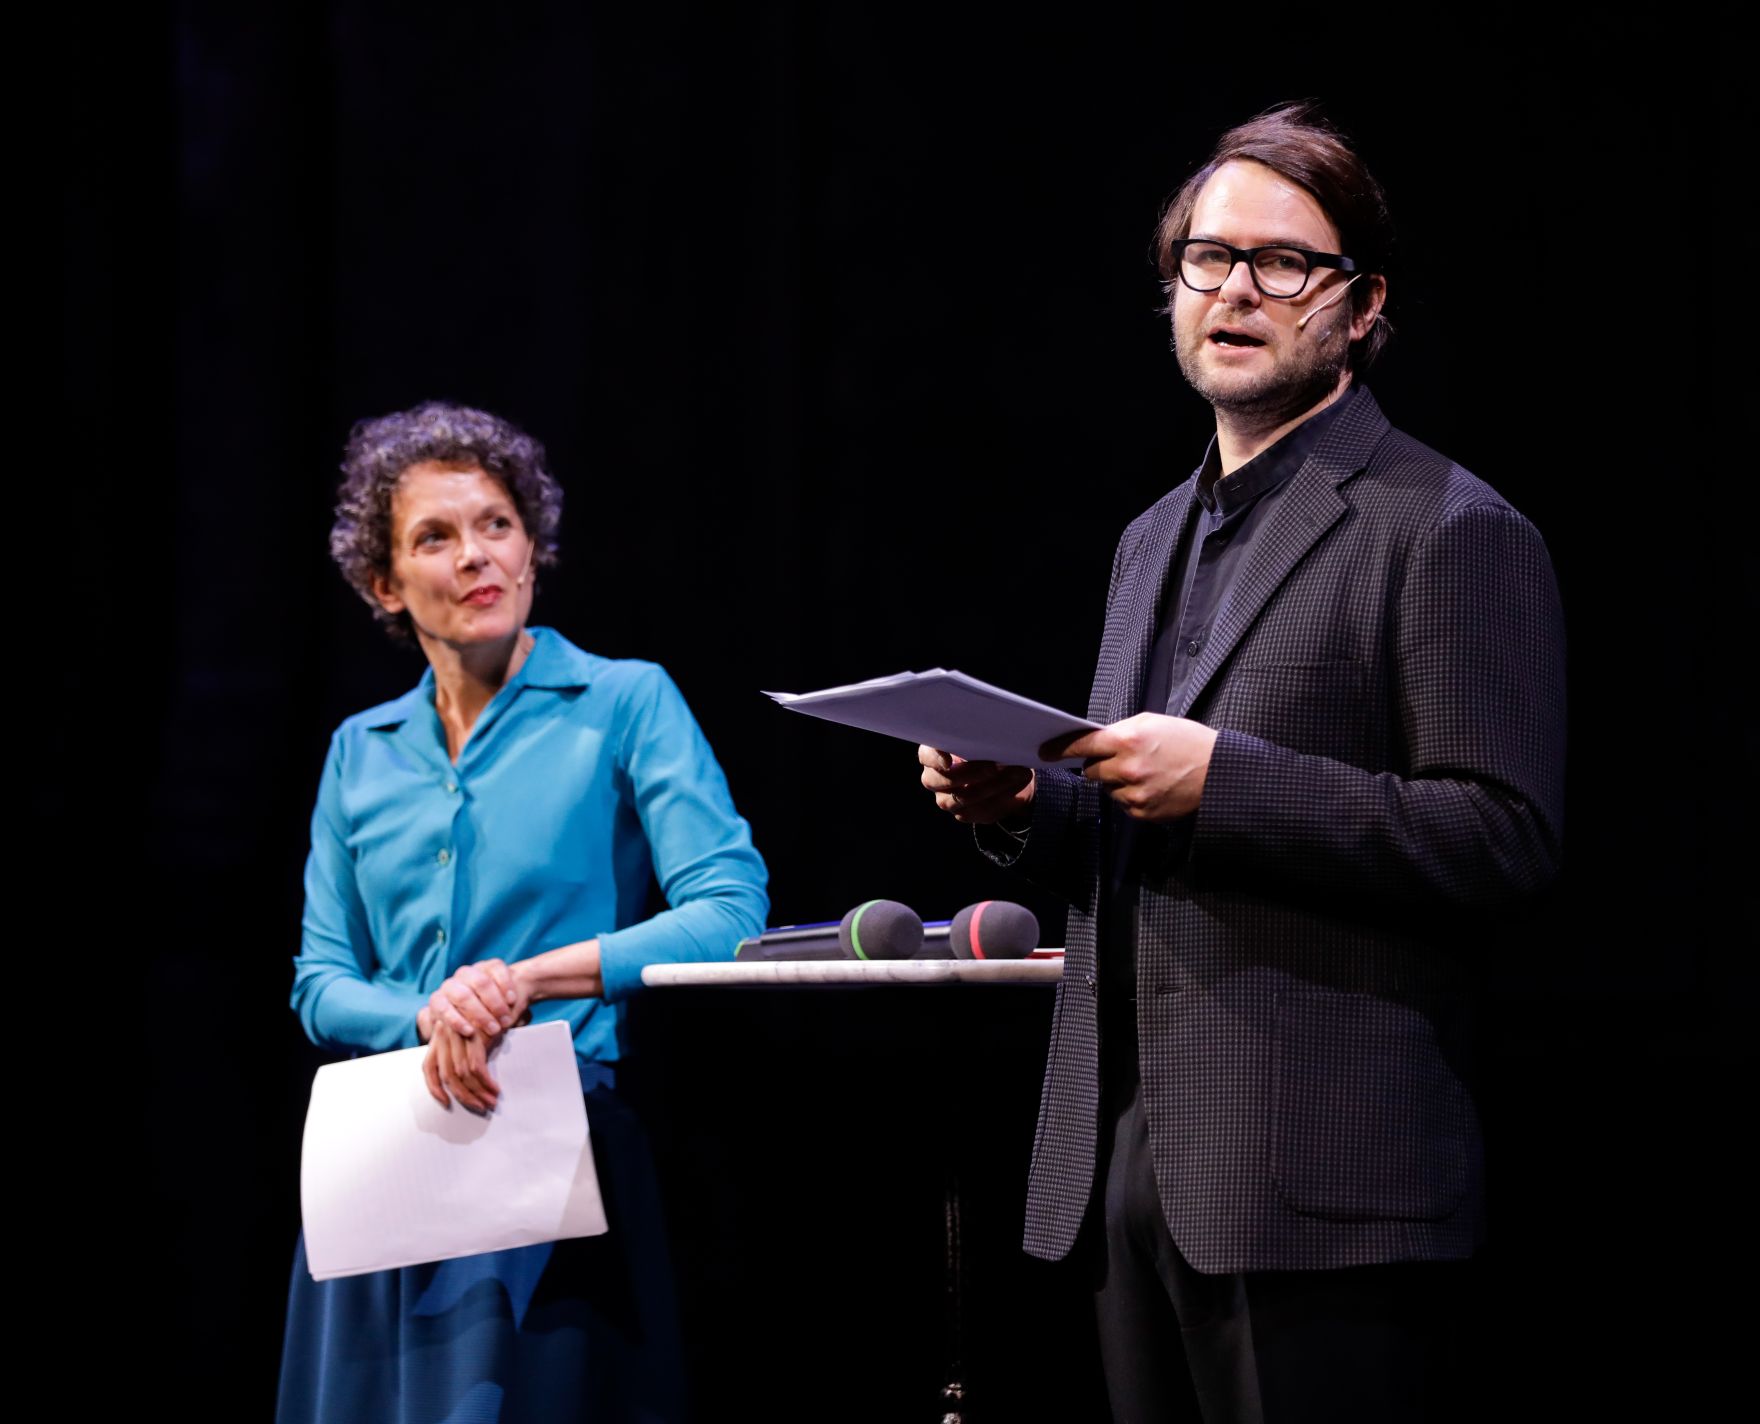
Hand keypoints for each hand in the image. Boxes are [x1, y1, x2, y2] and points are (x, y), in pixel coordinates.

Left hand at [422, 1018, 501, 1111]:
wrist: (513, 987)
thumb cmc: (496, 1010)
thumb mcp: (477, 1030)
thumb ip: (467, 1048)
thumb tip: (469, 1078)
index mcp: (441, 1034)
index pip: (429, 1066)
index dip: (434, 1088)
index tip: (446, 1103)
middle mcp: (445, 1033)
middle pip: (447, 1075)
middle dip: (464, 1096)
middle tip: (480, 1107)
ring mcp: (459, 1033)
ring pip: (461, 1073)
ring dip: (477, 1092)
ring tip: (491, 1100)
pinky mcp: (475, 1034)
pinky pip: (476, 1066)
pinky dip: (485, 1082)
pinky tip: (495, 1089)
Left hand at [423, 958, 529, 1040]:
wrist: (505, 998)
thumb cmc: (480, 1024)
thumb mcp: (463, 1037)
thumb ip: (455, 1047)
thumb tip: (453, 1070)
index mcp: (440, 1001)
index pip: (440, 1007)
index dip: (454, 1019)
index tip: (470, 1032)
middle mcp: (453, 984)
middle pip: (462, 995)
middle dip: (480, 1015)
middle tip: (496, 1030)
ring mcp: (472, 971)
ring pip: (480, 982)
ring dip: (495, 1003)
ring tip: (506, 1018)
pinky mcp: (491, 964)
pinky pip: (497, 971)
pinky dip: (505, 986)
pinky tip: (511, 999)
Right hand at [919, 746, 1034, 824]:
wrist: (1002, 771)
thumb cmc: (985, 745)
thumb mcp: (980, 735)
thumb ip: (978, 735)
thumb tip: (992, 733)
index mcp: (932, 754)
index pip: (926, 756)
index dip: (935, 758)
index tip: (949, 760)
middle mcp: (934, 778)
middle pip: (944, 780)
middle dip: (971, 773)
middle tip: (994, 765)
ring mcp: (947, 799)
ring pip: (965, 797)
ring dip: (995, 784)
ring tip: (1017, 771)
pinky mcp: (965, 814)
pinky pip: (983, 809)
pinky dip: (1004, 794)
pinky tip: (1019, 781)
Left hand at [1046, 713, 1217, 820]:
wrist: (1218, 772)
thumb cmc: (1186, 742)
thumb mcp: (1152, 723)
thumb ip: (1119, 732)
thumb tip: (1094, 741)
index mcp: (1128, 740)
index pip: (1082, 745)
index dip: (1061, 749)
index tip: (1045, 752)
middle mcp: (1128, 768)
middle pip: (1091, 771)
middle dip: (1100, 765)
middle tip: (1122, 759)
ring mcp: (1134, 793)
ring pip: (1107, 789)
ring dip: (1117, 781)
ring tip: (1146, 772)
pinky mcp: (1142, 812)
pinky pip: (1123, 804)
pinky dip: (1131, 795)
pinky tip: (1153, 786)